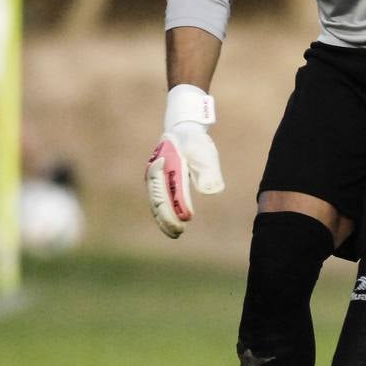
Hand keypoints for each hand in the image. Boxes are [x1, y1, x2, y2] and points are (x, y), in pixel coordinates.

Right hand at [145, 85, 223, 237]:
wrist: (183, 131)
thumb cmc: (195, 142)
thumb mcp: (205, 152)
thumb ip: (208, 170)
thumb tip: (210, 190)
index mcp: (168, 164)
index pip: (168, 189)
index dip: (176, 206)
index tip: (186, 219)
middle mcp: (157, 173)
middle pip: (158, 200)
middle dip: (167, 218)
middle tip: (179, 232)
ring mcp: (155, 179)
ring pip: (156, 203)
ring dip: (164, 219)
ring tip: (175, 234)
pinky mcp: (159, 184)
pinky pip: (159, 201)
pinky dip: (164, 214)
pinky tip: (173, 225)